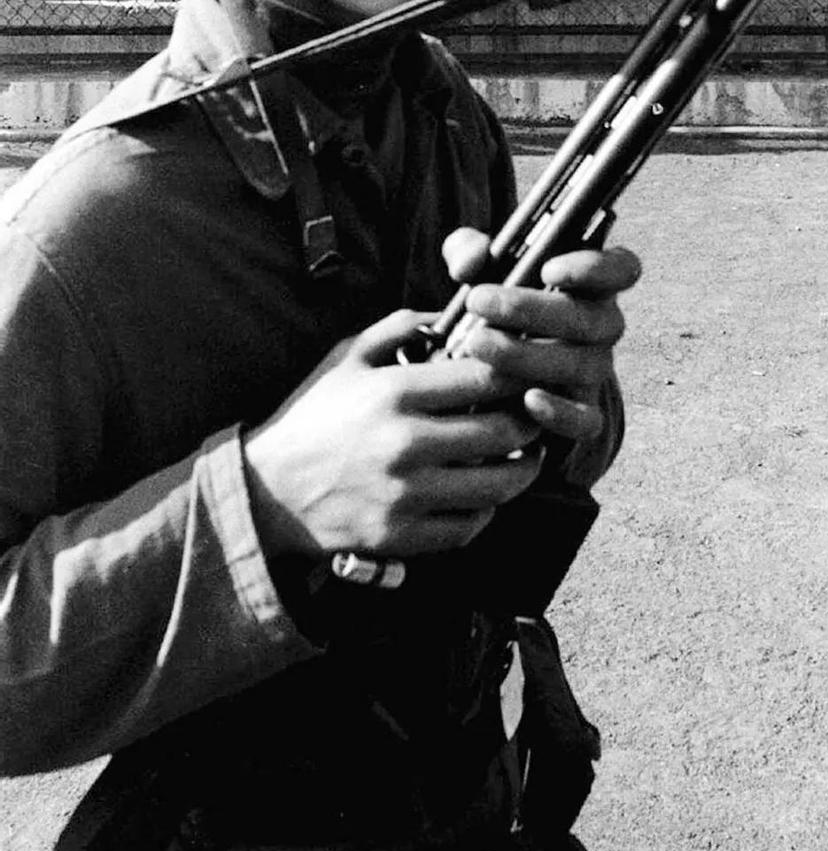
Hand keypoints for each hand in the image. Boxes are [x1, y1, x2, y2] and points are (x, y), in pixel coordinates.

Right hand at [242, 316, 545, 561]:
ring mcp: (404, 495)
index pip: (484, 378)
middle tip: (537, 413)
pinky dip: (487, 510)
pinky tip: (489, 494)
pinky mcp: (400, 536)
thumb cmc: (314, 415)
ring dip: (523, 470)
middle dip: (529, 421)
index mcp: (394, 392)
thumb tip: (454, 314)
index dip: (519, 372)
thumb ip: (403, 326)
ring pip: (496, 486)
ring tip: (528, 455)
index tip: (530, 370)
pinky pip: (468, 526)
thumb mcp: (349, 355)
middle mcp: (404, 444)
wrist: (267, 490)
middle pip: (501, 432)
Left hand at [440, 228, 636, 443]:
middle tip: (478, 300)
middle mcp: (603, 326)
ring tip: (475, 344)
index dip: (595, 267)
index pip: (621, 269)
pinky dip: (561, 412)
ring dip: (528, 355)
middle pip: (591, 318)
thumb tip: (469, 262)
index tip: (549, 269)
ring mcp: (595, 370)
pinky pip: (586, 420)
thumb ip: (470, 251)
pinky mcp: (584, 413)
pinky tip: (527, 401)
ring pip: (582, 364)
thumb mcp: (481, 271)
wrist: (494, 371)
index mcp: (591, 284)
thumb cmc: (495, 306)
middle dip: (532, 309)